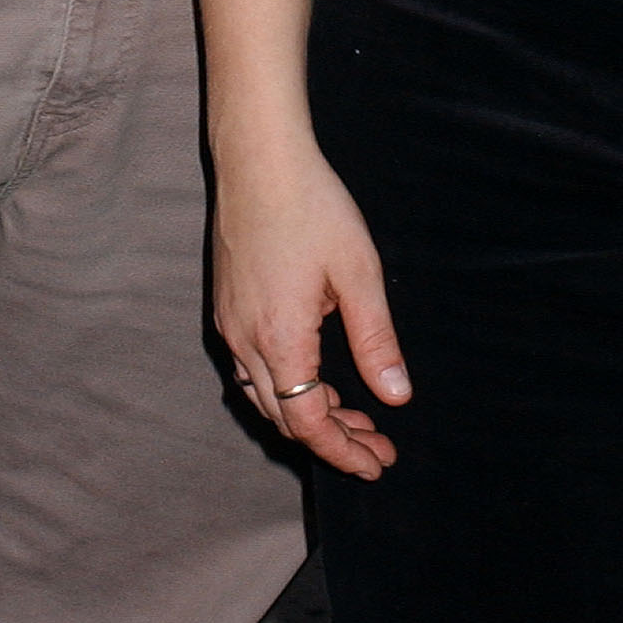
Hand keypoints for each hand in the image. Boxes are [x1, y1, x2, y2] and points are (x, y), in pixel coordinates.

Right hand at [214, 138, 409, 479]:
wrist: (258, 158)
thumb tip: (396, 397)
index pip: (307, 422)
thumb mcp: (357, 273)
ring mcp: (230, 323)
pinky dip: (285, 387)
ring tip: (353, 415)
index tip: (375, 464)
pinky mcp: (227, 305)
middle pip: (285, 417)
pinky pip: (251, 369)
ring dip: (307, 413)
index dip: (342, 451)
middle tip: (376, 446)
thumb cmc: (312, 206)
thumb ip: (375, 340)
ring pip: (265, 395)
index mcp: (280, 339)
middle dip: (332, 438)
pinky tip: (314, 375)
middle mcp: (246, 340)